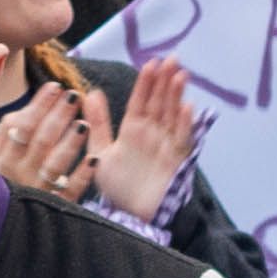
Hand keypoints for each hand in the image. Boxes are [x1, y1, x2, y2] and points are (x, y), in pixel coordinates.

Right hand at [0, 83, 95, 202]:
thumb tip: (16, 83)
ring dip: (70, 143)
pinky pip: (67, 192)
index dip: (39, 105)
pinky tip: (94, 160)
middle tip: (74, 96)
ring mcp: (34, 191)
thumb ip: (9, 127)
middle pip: (39, 140)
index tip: (56, 87)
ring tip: (84, 124)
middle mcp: (17, 173)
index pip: (20, 125)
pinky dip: (81, 176)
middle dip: (58, 116)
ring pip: (53, 165)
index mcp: (2, 157)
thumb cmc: (2, 180)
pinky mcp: (50, 208)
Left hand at [94, 56, 197, 223]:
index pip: (141, 101)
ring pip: (172, 115)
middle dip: (166, 82)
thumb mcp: (100, 152)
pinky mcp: (176, 161)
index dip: (146, 83)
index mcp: (133, 130)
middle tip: (172, 59)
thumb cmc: (117, 188)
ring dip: (177, 96)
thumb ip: (98, 124)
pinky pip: (182, 139)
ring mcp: (166, 146)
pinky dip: (185, 124)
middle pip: (160, 103)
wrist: (130, 217)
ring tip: (180, 75)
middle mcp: (152, 135)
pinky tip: (187, 108)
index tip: (151, 64)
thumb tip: (89, 93)